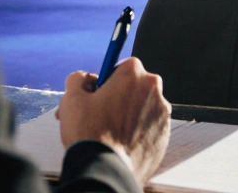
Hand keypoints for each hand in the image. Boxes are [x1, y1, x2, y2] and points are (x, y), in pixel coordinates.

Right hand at [56, 57, 170, 184]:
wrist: (108, 171)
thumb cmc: (90, 132)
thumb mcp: (72, 98)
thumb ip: (77, 79)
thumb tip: (84, 79)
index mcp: (134, 74)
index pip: (119, 67)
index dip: (105, 81)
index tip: (97, 95)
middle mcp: (154, 89)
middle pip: (133, 87)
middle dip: (118, 97)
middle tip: (98, 115)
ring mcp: (162, 113)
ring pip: (141, 107)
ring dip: (127, 114)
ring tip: (107, 133)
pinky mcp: (165, 135)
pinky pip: (148, 127)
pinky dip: (136, 132)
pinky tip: (119, 143)